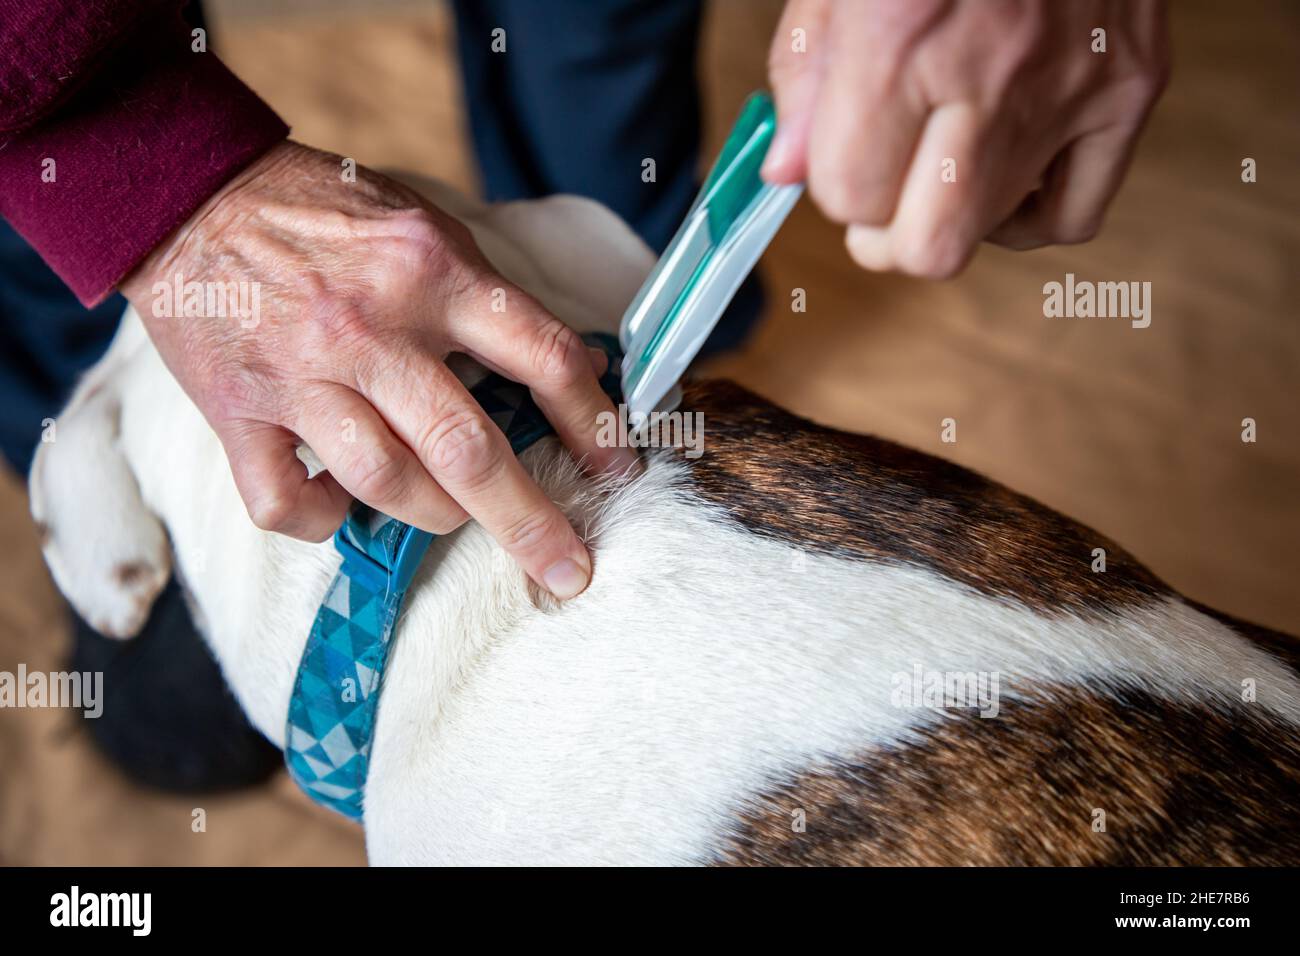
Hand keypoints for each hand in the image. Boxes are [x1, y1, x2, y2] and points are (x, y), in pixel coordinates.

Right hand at [121, 141, 637, 599]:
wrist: (191, 195)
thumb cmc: (323, 214)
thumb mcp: (425, 226)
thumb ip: (490, 297)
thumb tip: (572, 363)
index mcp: (431, 272)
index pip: (539, 356)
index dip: (592, 422)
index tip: (617, 468)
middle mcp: (370, 328)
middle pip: (467, 448)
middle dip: (530, 521)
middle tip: (569, 567)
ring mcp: (300, 374)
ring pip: (386, 484)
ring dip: (434, 514)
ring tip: (450, 511)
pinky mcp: (239, 411)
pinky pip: (286, 503)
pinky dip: (322, 522)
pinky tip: (340, 504)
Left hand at [763, 0, 1168, 275]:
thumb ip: (805, 70)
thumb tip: (786, 171)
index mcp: (901, 33)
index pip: (850, 195)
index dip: (833, 183)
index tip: (837, 148)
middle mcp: (993, 69)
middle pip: (928, 246)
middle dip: (885, 234)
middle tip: (879, 187)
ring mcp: (1073, 85)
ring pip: (991, 234)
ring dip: (947, 213)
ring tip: (939, 150)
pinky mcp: (1133, 86)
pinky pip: (1073, 215)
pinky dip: (1029, 212)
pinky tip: (998, 169)